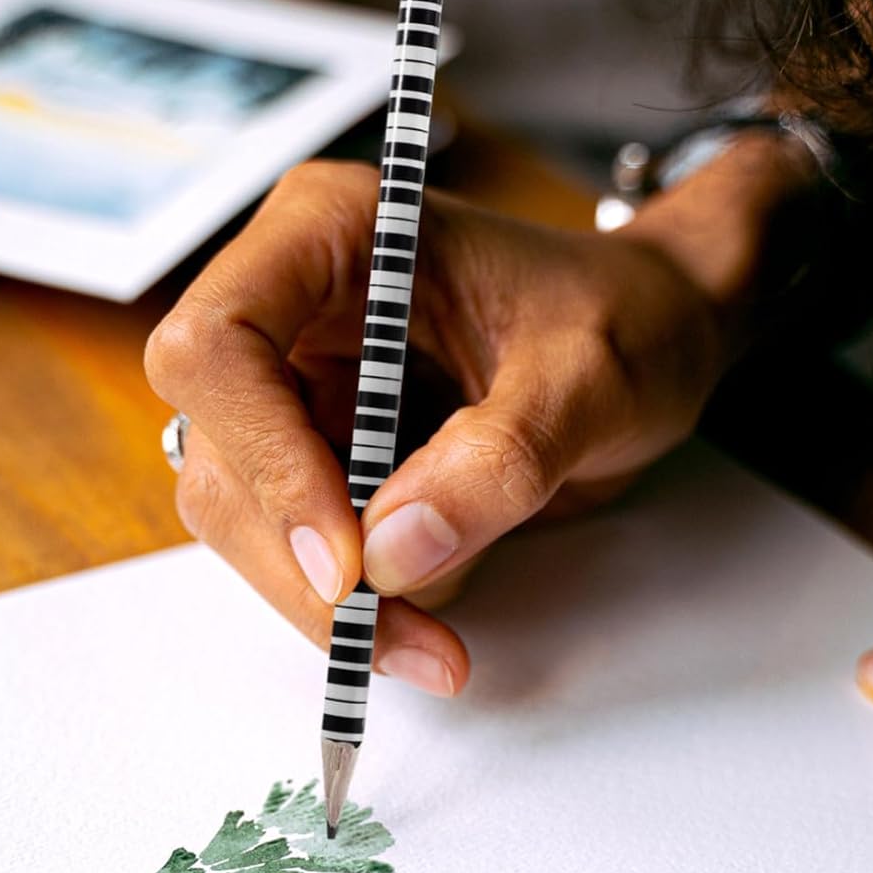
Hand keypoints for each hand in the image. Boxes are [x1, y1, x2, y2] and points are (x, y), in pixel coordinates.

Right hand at [145, 151, 786, 695]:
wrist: (652, 334)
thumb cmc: (625, 315)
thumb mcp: (591, 377)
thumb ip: (500, 460)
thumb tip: (392, 552)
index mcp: (331, 230)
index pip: (220, 343)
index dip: (265, 457)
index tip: (349, 557)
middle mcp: (287, 300)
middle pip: (219, 448)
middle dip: (300, 559)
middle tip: (397, 635)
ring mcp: (290, 378)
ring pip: (239, 511)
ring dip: (326, 597)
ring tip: (428, 641)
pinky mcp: (310, 444)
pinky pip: (289, 541)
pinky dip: (349, 600)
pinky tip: (422, 621)